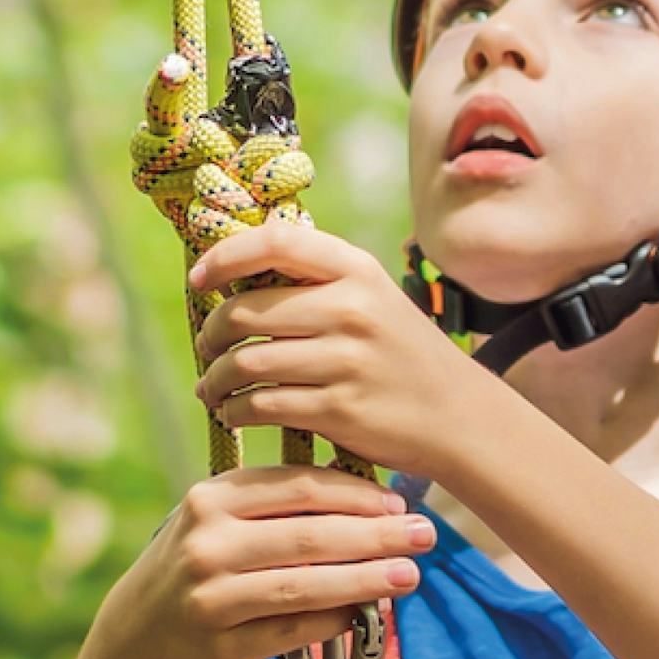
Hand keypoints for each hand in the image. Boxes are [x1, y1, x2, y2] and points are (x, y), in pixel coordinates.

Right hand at [84, 464, 431, 658]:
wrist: (138, 634)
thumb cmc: (198, 564)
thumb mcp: (220, 520)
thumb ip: (277, 504)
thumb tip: (368, 497)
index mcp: (211, 500)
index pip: (297, 487)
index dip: (355, 493)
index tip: (398, 501)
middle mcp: (206, 545)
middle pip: (310, 536)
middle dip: (376, 535)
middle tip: (424, 534)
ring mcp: (212, 597)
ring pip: (306, 586)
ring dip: (366, 580)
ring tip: (409, 576)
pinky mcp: (222, 645)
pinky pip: (294, 629)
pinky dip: (336, 621)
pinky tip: (367, 613)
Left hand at [186, 220, 518, 482]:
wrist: (459, 416)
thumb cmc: (402, 355)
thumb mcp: (374, 299)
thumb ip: (318, 281)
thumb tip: (234, 274)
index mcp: (356, 271)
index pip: (274, 242)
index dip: (225, 256)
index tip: (200, 278)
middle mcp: (351, 309)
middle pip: (246, 311)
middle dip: (211, 333)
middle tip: (206, 346)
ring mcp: (346, 362)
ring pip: (246, 363)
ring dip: (215, 379)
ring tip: (212, 387)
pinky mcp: (340, 411)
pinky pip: (262, 406)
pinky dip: (235, 411)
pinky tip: (234, 413)